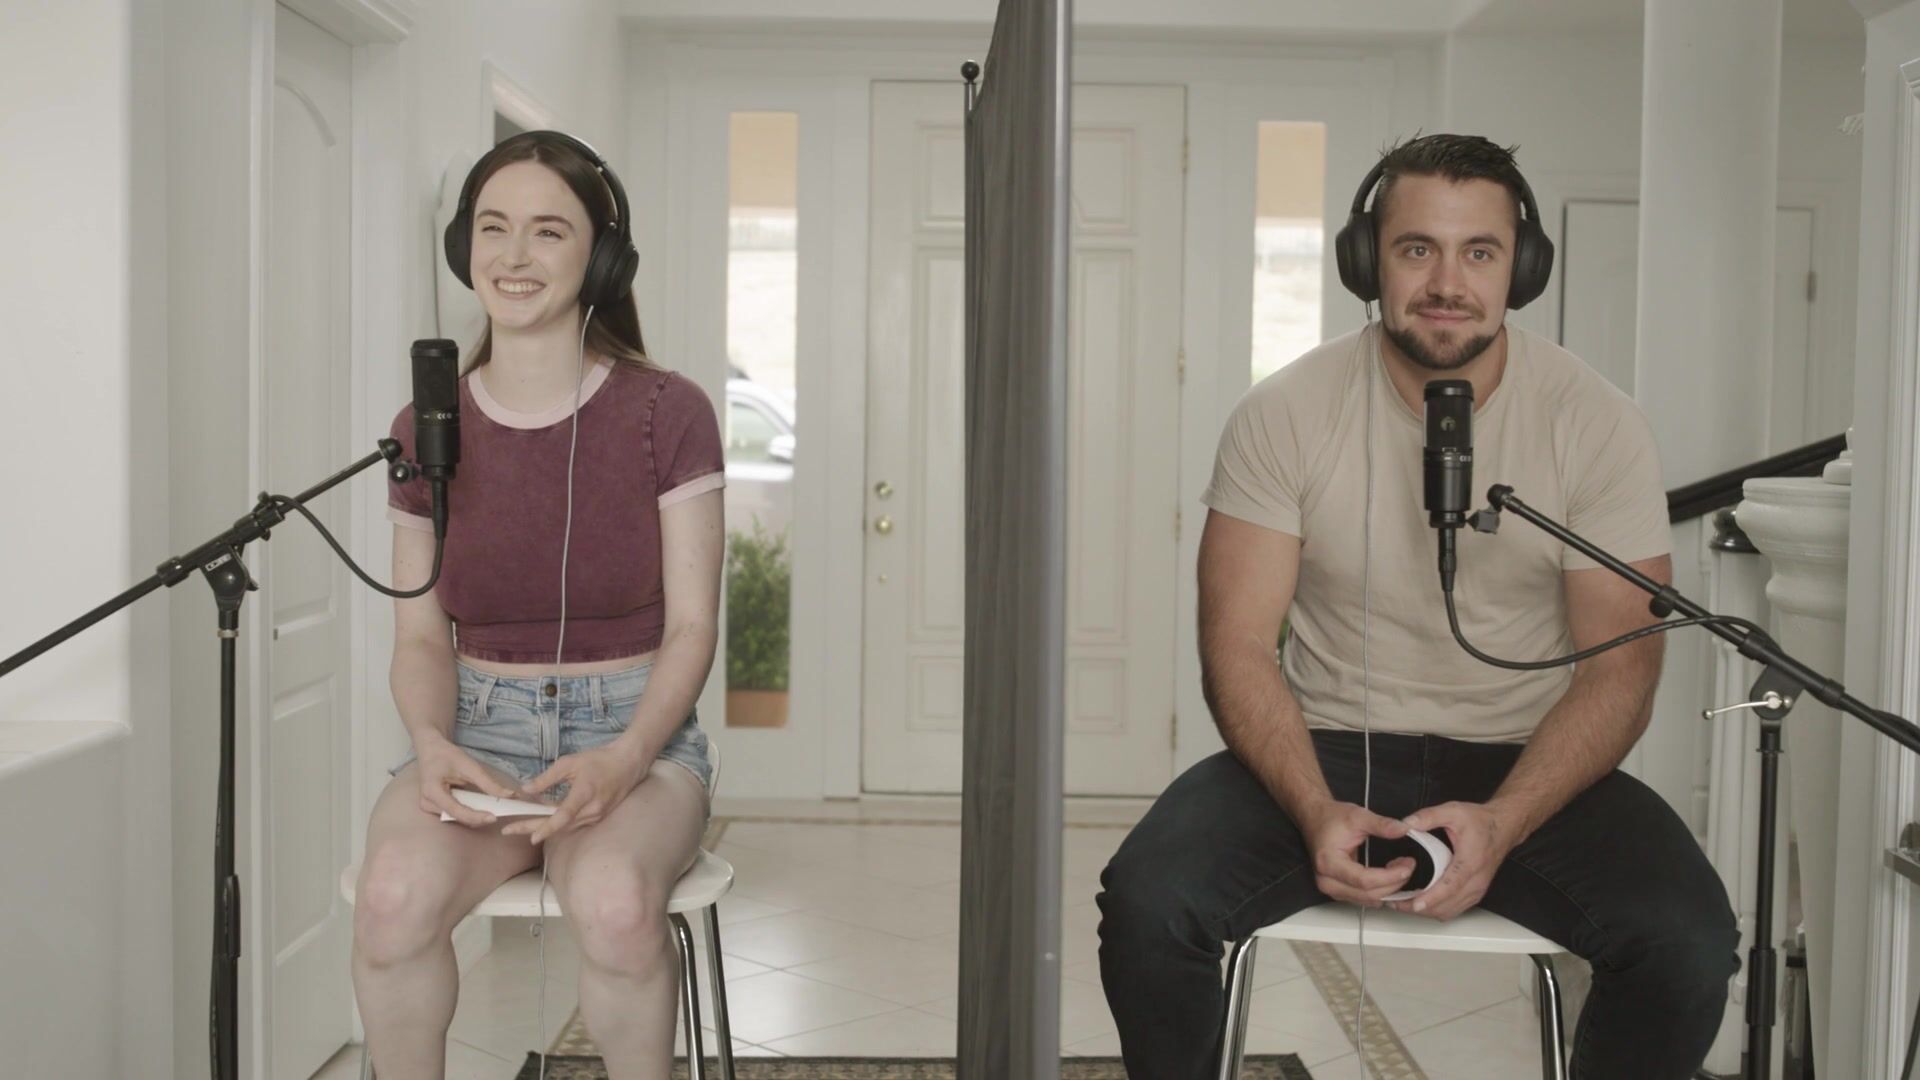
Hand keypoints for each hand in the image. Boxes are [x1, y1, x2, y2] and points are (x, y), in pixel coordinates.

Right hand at [415, 734, 518, 827]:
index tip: (493, 818)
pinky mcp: (434, 807)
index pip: (456, 810)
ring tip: (491, 809)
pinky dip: (468, 810)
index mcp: (432, 792)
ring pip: (457, 818)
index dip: (476, 816)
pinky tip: (480, 806)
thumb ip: (488, 783)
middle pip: (457, 817)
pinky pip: (455, 814)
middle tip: (499, 813)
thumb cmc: (446, 755)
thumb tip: (510, 795)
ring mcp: (429, 807)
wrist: (431, 750)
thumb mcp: (469, 766)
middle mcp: (427, 803)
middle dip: (478, 816)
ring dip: (474, 814)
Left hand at [505, 742, 648, 844]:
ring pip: (565, 827)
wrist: (629, 763)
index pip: (563, 816)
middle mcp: (591, 810)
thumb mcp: (570, 763)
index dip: (547, 827)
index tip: (531, 837)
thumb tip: (526, 790)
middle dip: (532, 828)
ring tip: (520, 825)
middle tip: (508, 831)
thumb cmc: (599, 760)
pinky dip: (557, 823)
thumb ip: (547, 778)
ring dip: (543, 826)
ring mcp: (596, 816)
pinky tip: (542, 820)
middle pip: (558, 826)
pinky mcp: (598, 817)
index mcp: (584, 794)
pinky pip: (574, 824)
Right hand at [1299, 800, 1417, 907]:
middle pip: (1367, 894)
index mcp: (1328, 862)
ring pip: (1366, 900)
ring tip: (1400, 870)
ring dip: (1388, 889)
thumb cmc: (1330, 818)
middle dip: (1393, 883)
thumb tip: (1404, 830)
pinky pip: (1362, 899)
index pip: (1364, 880)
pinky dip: (1379, 892)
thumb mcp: (1358, 816)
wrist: (1314, 818)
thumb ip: (1382, 824)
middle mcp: (1326, 880)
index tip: (1407, 866)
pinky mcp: (1337, 890)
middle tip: (1408, 867)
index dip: (1390, 876)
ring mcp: (1330, 888)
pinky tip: (1389, 878)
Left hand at [1387, 801, 1517, 919]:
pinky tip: (1422, 903)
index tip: (1414, 904)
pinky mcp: (1476, 893)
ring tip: (1404, 904)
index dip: (1432, 897)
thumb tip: (1406, 824)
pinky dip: (1437, 910)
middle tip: (1396, 902)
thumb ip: (1428, 816)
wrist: (1504, 828)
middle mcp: (1476, 881)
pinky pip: (1455, 909)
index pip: (1451, 886)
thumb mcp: (1453, 811)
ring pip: (1450, 911)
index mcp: (1471, 862)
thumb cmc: (1481, 821)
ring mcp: (1477, 890)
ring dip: (1427, 911)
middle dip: (1420, 907)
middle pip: (1447, 905)